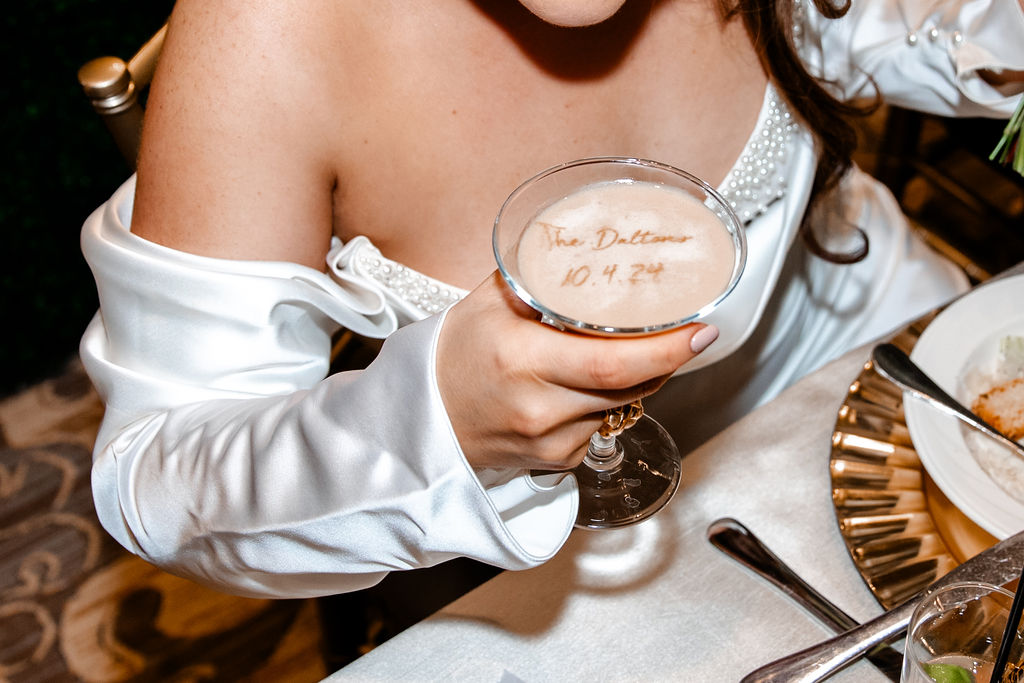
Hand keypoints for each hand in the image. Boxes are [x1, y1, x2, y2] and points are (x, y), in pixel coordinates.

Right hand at [436, 271, 718, 470]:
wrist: (425, 419)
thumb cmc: (456, 353)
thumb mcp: (491, 300)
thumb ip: (543, 278)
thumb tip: (597, 252)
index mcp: (522, 359)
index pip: (612, 361)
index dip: (666, 349)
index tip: (702, 330)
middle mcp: (539, 407)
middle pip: (630, 385)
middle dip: (666, 358)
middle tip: (689, 333)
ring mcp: (551, 441)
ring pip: (624, 405)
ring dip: (640, 376)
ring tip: (631, 348)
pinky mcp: (559, 461)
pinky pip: (605, 424)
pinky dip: (610, 400)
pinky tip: (587, 383)